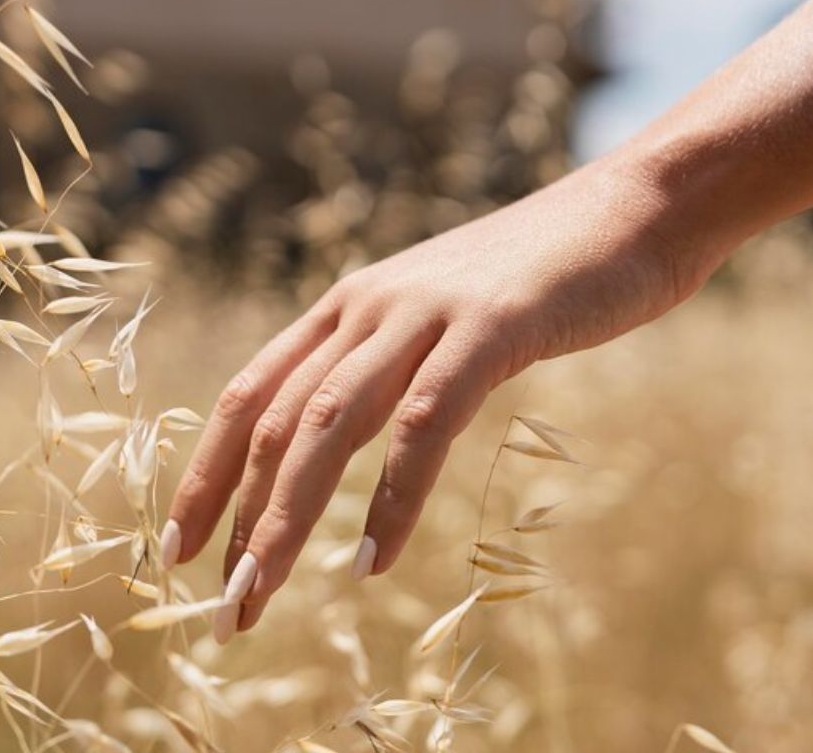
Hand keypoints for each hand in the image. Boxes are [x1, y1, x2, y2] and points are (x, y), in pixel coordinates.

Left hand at [158, 153, 719, 637]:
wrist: (638, 207)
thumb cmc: (547, 276)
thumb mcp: (447, 318)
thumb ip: (395, 364)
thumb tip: (347, 433)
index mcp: (349, 305)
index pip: (248, 394)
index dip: (205, 473)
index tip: (175, 550)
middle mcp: (369, 304)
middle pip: (273, 420)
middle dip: (236, 517)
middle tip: (219, 605)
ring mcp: (425, 311)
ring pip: (327, 423)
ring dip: (286, 515)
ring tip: (259, 590)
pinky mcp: (490, 328)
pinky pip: (423, 422)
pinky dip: (392, 496)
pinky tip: (372, 558)